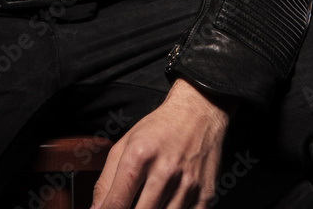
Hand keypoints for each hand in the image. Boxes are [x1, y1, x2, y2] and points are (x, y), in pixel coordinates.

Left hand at [91, 78, 236, 208]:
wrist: (197, 112)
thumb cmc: (158, 129)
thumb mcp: (125, 145)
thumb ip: (106, 180)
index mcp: (139, 156)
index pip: (116, 204)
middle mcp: (164, 171)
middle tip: (129, 205)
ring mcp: (187, 185)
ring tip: (148, 202)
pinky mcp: (205, 194)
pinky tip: (166, 205)